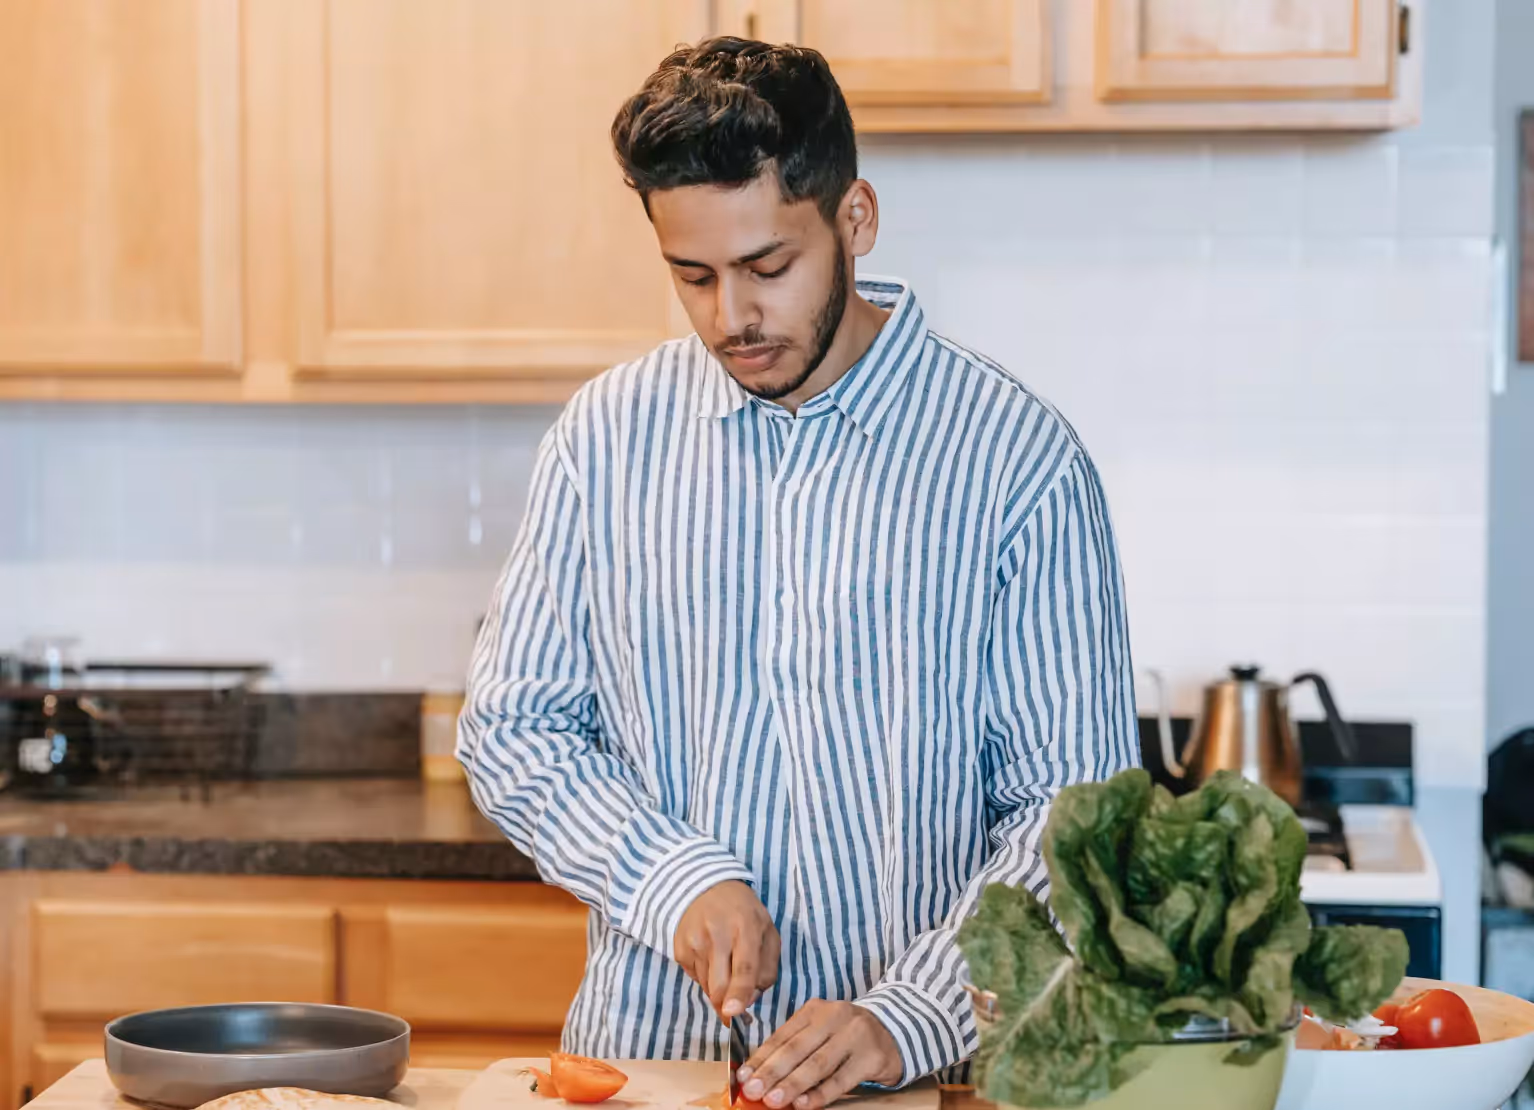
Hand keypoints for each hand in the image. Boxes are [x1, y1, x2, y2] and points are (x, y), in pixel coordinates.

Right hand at [674, 880, 779, 1020]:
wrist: (705, 887)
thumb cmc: (744, 913)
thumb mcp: (767, 932)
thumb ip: (767, 969)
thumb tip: (749, 1001)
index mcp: (746, 928)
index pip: (744, 968)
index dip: (739, 994)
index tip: (732, 1013)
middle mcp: (718, 934)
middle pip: (719, 985)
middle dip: (726, 1006)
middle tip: (733, 1012)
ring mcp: (695, 941)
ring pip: (708, 986)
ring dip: (719, 989)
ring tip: (725, 965)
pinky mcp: (680, 948)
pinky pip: (695, 978)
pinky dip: (706, 977)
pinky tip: (711, 957)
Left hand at [737, 1000, 902, 1109]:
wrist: (895, 1030)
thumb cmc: (847, 1037)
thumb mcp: (820, 1033)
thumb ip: (794, 1049)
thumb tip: (759, 1076)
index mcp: (815, 1009)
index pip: (782, 1036)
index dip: (760, 1058)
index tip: (742, 1078)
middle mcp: (835, 1016)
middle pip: (797, 1049)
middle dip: (771, 1072)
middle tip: (753, 1091)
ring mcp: (855, 1035)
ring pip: (817, 1064)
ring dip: (793, 1085)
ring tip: (773, 1100)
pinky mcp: (872, 1056)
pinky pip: (841, 1079)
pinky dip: (821, 1094)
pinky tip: (804, 1104)